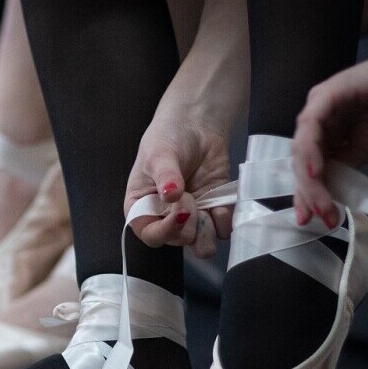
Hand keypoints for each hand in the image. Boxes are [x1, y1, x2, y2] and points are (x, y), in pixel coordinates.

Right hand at [125, 116, 232, 257]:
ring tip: (209, 209)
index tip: (181, 212)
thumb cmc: (167, 138)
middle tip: (192, 199)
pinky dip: (224, 221)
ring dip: (208, 232)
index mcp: (143, 208)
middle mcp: (165, 217)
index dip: (165, 231)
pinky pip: (221, 229)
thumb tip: (171, 195)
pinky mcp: (213, 210)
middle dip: (188, 225)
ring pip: (201, 243)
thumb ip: (165, 176)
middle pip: (178, 240)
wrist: (197, 125)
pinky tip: (221, 205)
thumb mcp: (159, 154)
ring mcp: (191, 216)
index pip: (150, 235)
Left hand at [291, 43, 367, 226]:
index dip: (309, 196)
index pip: (308, 169)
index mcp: (326, 134)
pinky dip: (310, 150)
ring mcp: (321, 106)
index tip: (313, 220)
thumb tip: (328, 194)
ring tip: (321, 206)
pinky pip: (312, 125)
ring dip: (310, 181)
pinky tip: (315, 171)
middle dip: (309, 195)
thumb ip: (345, 168)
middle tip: (320, 219)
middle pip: (301, 162)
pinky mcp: (330, 93)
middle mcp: (318, 120)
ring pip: (302, 148)